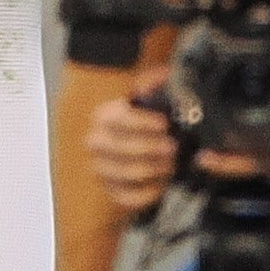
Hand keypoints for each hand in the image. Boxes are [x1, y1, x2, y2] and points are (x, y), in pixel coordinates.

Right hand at [85, 85, 180, 216]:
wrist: (131, 153)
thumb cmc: (141, 124)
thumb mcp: (145, 100)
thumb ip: (152, 85)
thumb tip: (164, 73)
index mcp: (102, 117)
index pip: (117, 118)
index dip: (142, 122)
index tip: (164, 123)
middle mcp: (96, 143)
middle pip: (120, 148)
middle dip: (150, 148)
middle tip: (173, 147)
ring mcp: (101, 169)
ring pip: (125, 173)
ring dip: (153, 169)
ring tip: (172, 164)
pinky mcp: (111, 191)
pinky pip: (127, 197)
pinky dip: (147, 193)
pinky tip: (162, 184)